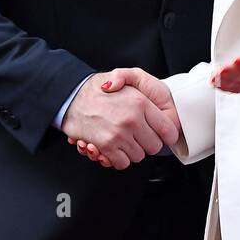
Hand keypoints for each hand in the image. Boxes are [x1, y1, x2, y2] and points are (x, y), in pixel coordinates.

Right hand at [61, 71, 178, 169]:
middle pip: (154, 146)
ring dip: (132, 150)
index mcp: (141, 103)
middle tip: (138, 135)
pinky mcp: (106, 146)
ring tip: (124, 138)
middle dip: (147, 143)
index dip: (165, 135)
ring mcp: (119, 134)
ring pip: (139, 156)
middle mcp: (132, 119)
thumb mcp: (126, 76)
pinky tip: (114, 147)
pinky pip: (122, 163)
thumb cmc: (98, 88)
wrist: (71, 96)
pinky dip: (119, 158)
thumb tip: (156, 105)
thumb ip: (145, 86)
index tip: (160, 135)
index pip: (168, 130)